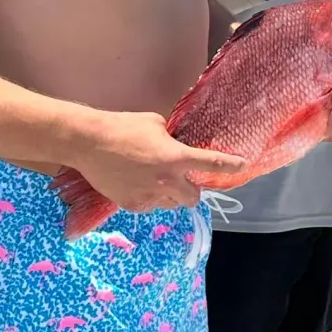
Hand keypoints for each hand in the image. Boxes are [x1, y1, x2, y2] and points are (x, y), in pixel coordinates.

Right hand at [72, 110, 246, 211]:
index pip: (211, 163)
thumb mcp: (155, 124)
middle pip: (193, 198)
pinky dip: (150, 198)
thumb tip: (174, 145)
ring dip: (170, 195)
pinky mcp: (132, 205)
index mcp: (175, 157)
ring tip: (154, 180)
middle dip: (191, 189)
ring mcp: (149, 196)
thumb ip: (170, 139)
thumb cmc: (123, 127)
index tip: (242, 166)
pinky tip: (137, 184)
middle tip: (181, 179)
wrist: (89, 143)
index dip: (230, 165)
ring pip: (171, 204)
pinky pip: (151, 206)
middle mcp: (166, 181)